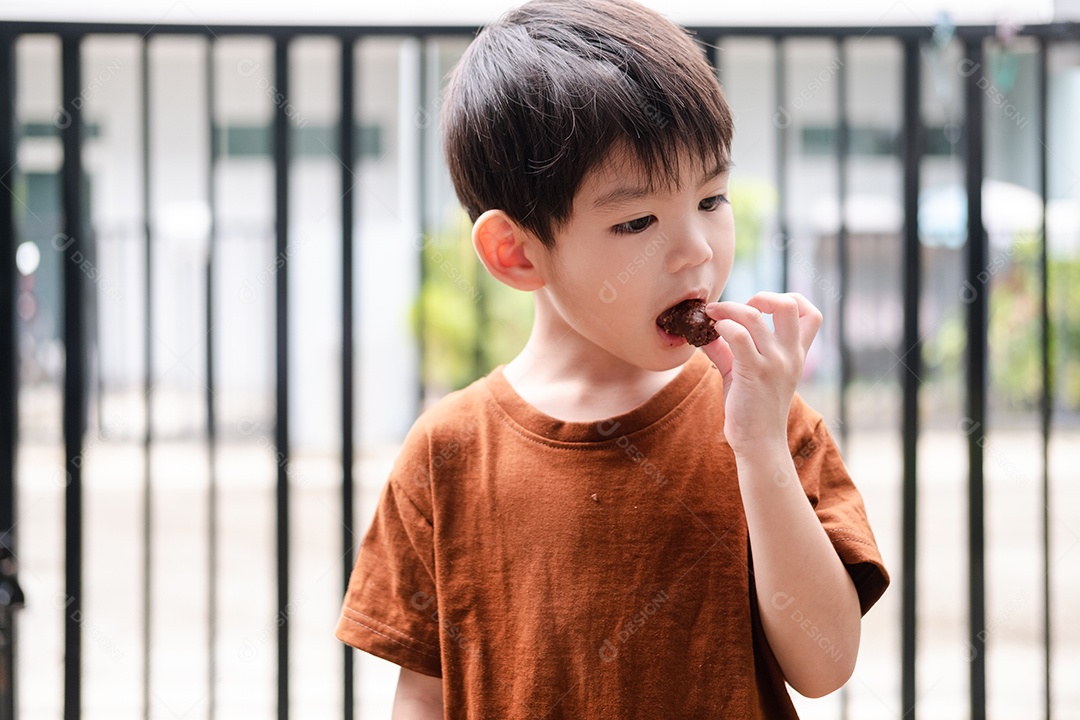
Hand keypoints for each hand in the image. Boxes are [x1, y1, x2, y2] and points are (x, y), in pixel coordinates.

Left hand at [700, 292, 821, 455]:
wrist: (759, 443)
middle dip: (761, 296)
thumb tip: (704, 331)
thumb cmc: (752, 409)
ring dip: (728, 309)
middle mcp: (789, 355)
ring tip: (712, 315)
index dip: (789, 299)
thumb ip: (728, 349)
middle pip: (789, 305)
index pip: (811, 314)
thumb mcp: (744, 373)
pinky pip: (739, 337)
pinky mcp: (754, 373)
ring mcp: (774, 363)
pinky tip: (711, 333)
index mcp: (795, 353)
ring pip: (754, 317)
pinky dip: (723, 327)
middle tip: (737, 309)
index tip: (762, 306)